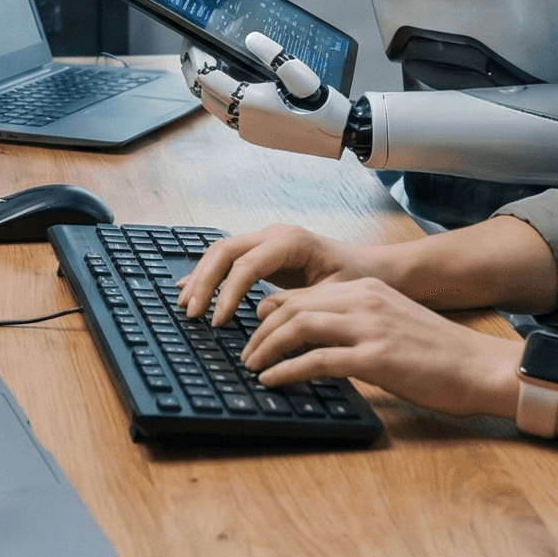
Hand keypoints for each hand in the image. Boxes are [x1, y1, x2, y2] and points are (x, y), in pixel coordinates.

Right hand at [178, 222, 379, 324]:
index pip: (247, 264)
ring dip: (201, 278)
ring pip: (222, 251)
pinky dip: (208, 273)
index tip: (217, 322)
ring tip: (186, 307)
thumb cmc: (356, 281)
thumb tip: (259, 318)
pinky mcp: (264, 251)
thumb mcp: (332, 298)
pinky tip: (190, 289)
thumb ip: (297, 306)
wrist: (371, 268)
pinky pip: (229, 258)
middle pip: (226, 251)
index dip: (228, 293)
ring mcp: (267, 239)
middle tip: (192, 315)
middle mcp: (276, 234)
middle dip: (205, 282)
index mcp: (293, 242)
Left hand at [188, 51, 352, 160]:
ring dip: (203, 90)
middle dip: (192, 74)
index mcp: (249, 102)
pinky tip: (225, 89)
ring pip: (213, 109)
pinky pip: (226, 118)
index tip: (192, 43)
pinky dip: (218, 101)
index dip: (196, 59)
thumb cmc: (318, 101)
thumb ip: (272, 53)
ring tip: (201, 70)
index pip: (207, 78)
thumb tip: (249, 38)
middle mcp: (242, 119)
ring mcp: (247, 131)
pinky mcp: (255, 137)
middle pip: (202, 95)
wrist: (336, 133)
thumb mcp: (298, 71)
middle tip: (189, 54)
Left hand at [240, 277, 520, 419]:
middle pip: (292, 306)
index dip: (270, 313)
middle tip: (245, 355)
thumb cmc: (440, 354)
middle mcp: (365, 300)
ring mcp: (370, 327)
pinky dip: (287, 371)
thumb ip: (360, 325)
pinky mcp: (375, 358)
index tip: (255, 333)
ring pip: (298, 327)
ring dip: (266, 349)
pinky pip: (317, 360)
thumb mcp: (394, 324)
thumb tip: (323, 343)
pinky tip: (273, 382)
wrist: (480, 367)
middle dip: (259, 332)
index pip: (303, 293)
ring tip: (252, 368)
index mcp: (368, 290)